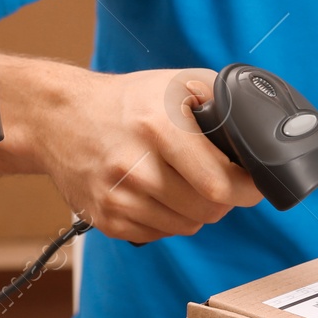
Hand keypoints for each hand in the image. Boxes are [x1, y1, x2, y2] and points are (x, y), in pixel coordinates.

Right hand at [35, 68, 263, 242]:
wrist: (59, 116)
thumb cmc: (127, 100)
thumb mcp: (178, 83)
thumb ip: (224, 103)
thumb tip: (259, 136)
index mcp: (159, 129)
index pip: (221, 185)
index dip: (247, 189)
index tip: (252, 182)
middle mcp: (136, 167)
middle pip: (209, 211)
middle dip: (224, 199)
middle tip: (217, 179)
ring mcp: (118, 197)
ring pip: (187, 226)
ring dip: (196, 210)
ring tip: (182, 181)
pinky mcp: (106, 219)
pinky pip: (160, 234)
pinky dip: (168, 218)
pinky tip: (156, 192)